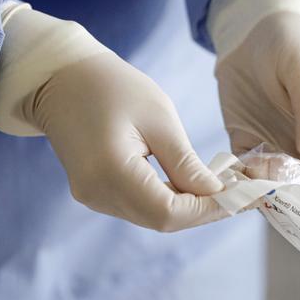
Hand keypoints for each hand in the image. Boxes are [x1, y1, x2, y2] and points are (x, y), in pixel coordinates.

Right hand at [23, 52, 226, 230]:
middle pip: (161, 220)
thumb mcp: (158, 117)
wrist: (61, 79)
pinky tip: (189, 186)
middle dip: (202, 211)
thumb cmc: (111, 87)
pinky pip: (139, 208)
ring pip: (152, 217)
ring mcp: (93, 197)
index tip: (238, 196)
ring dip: (188, 208)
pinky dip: (168, 201)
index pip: (168, 212)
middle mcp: (97, 193)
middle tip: (236, 194)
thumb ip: (186, 163)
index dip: (207, 209)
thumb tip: (215, 193)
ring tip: (218, 189)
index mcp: (110, 172)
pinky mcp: (95, 193)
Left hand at [215, 12, 299, 211]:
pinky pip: (242, 180)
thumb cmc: (299, 47)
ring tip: (248, 163)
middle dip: (287, 199)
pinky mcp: (246, 148)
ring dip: (257, 192)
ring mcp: (276, 156)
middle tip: (267, 169)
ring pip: (270, 198)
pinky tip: (230, 163)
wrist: (259, 31)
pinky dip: (235, 181)